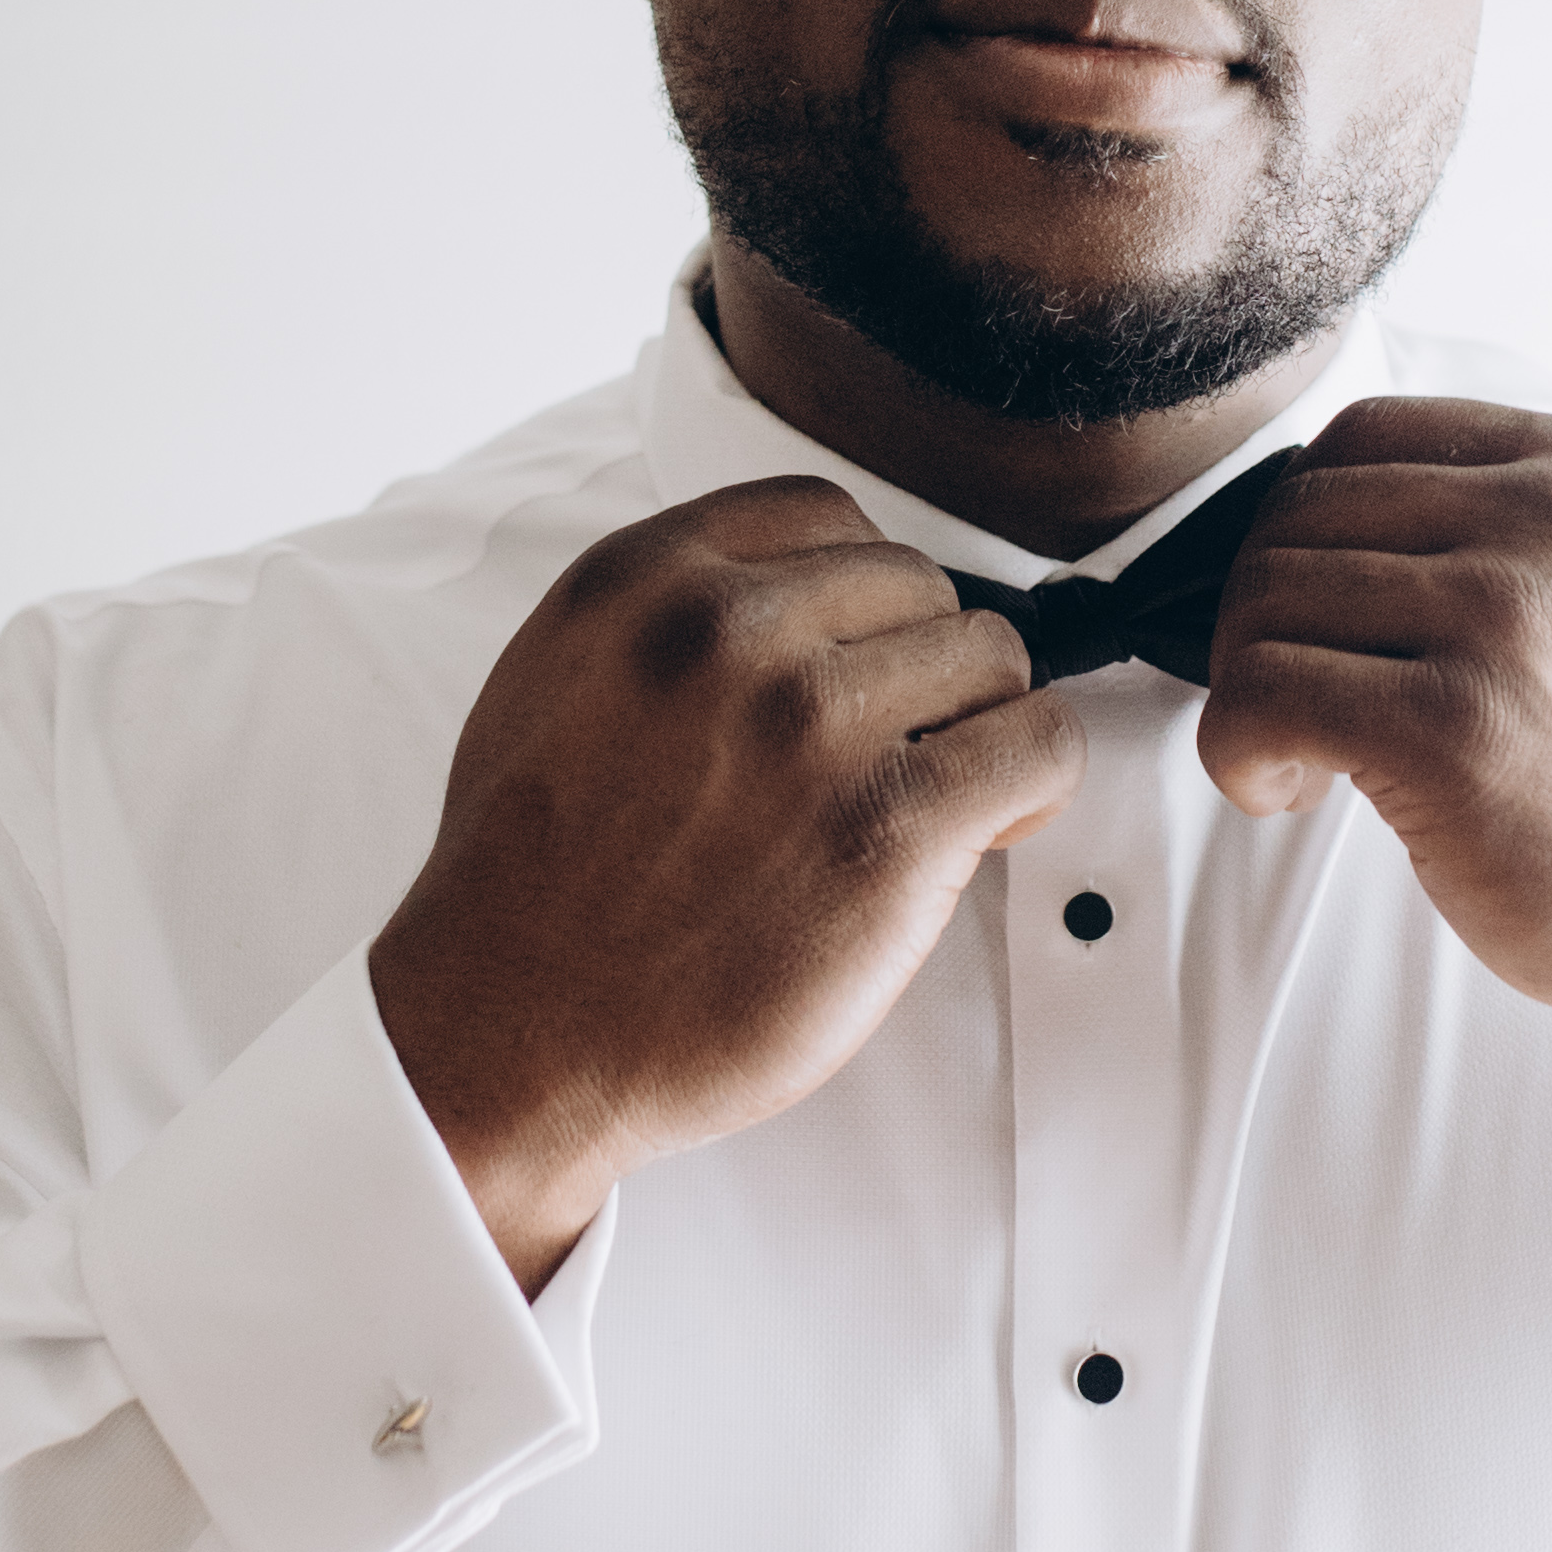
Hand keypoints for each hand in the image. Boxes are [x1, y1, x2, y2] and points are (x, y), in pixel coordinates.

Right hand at [370, 481, 1084, 1290]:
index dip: (860, 597)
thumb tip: (805, 595)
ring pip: (994, 655)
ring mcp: (811, 723)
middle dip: (918, 670)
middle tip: (885, 756)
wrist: (511, 1036)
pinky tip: (987, 826)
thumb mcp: (555, 677)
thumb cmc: (533, 882)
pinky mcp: (888, 825)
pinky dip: (1033, 783)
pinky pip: (1040, 744)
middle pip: (920, 584)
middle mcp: (729, 629)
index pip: (827, 515)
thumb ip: (672, 612)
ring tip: (924, 800)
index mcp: (646, 579)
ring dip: (977, 727)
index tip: (859, 660)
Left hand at [1198, 399, 1551, 1093]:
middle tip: (1299, 699)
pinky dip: (1236, 747)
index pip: (1365, 435)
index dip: (1305, 523)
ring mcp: (1499, 621)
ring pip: (1264, 599)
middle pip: (1298, 515)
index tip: (1324, 609)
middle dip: (1264, 611)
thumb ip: (1521, 523)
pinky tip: (1287, 788)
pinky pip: (1259, 695)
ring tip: (1301, 754)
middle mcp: (1544, 520)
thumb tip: (1348, 514)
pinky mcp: (1448, 730)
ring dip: (1248, 684)